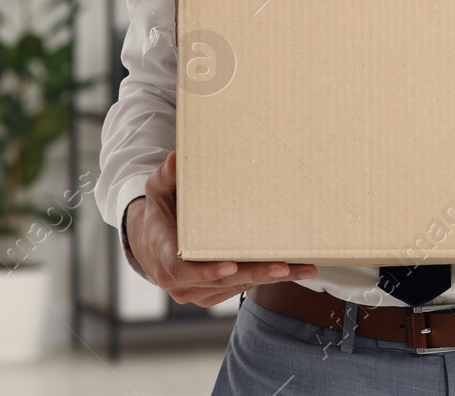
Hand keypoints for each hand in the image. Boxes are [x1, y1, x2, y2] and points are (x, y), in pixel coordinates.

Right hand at [126, 151, 316, 306]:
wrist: (153, 243)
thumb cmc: (161, 213)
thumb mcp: (159, 191)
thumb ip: (166, 177)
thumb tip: (175, 159)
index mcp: (164, 256)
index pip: (182, 268)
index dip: (206, 270)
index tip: (230, 266)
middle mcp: (180, 282)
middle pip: (220, 281)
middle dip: (253, 274)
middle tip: (283, 267)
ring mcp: (198, 292)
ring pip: (235, 287)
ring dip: (268, 278)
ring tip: (302, 268)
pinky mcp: (213, 294)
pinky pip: (241, 288)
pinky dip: (265, 278)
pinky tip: (294, 270)